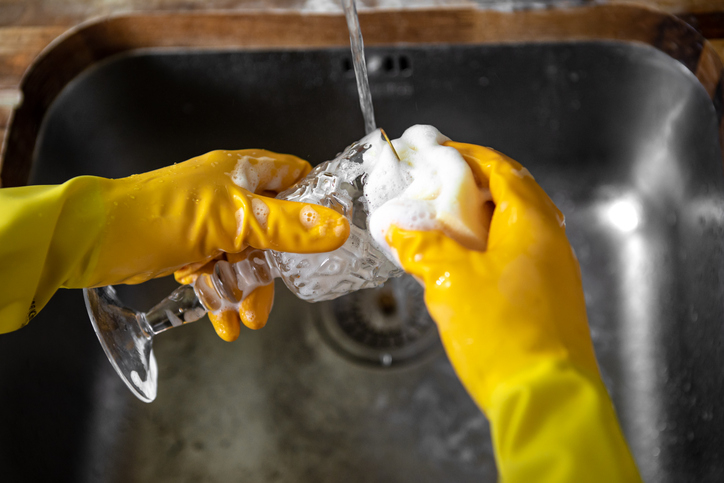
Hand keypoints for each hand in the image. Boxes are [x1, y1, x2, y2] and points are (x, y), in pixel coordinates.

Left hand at [0, 150, 348, 333]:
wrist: (98, 240)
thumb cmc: (162, 214)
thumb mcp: (236, 220)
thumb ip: (289, 226)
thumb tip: (337, 228)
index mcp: (242, 172)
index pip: (293, 175)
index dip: (315, 199)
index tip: (332, 229)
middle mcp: (228, 193)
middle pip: (273, 227)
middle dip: (277, 265)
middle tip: (282, 290)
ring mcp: (209, 222)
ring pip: (245, 256)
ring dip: (248, 289)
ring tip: (247, 319)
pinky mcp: (190, 247)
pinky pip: (218, 272)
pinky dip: (222, 295)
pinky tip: (223, 320)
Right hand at [386, 141, 598, 405]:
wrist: (545, 398)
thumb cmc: (504, 335)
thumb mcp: (450, 280)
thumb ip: (421, 245)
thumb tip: (396, 225)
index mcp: (532, 223)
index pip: (501, 169)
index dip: (467, 156)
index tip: (438, 153)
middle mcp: (550, 240)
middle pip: (510, 195)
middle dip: (471, 187)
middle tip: (435, 189)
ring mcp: (552, 271)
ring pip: (512, 228)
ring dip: (478, 220)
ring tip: (441, 226)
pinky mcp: (547, 298)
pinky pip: (514, 256)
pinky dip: (486, 249)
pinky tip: (459, 265)